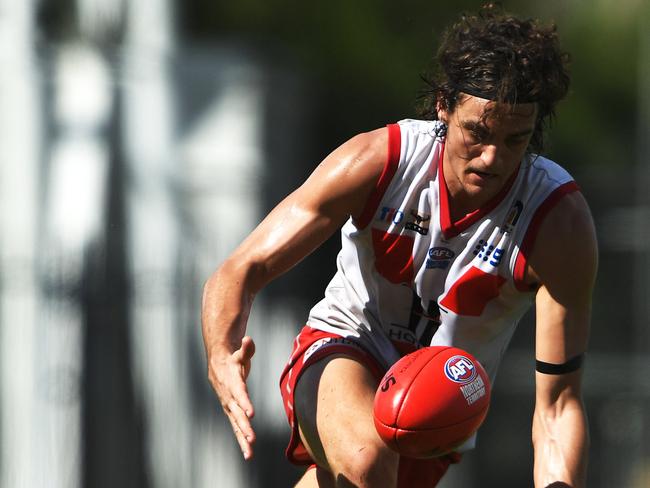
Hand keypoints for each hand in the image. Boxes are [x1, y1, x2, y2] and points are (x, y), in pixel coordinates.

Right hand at [208, 336, 256, 459]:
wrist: (217, 364)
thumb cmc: (231, 358)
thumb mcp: (239, 352)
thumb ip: (246, 349)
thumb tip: (248, 340)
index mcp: (231, 382)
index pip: (239, 393)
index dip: (244, 402)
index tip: (251, 413)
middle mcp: (228, 396)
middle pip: (237, 412)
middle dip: (244, 426)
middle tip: (252, 438)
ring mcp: (228, 405)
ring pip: (236, 423)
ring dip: (242, 438)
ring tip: (249, 452)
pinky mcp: (230, 411)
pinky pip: (236, 426)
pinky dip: (241, 439)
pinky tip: (247, 452)